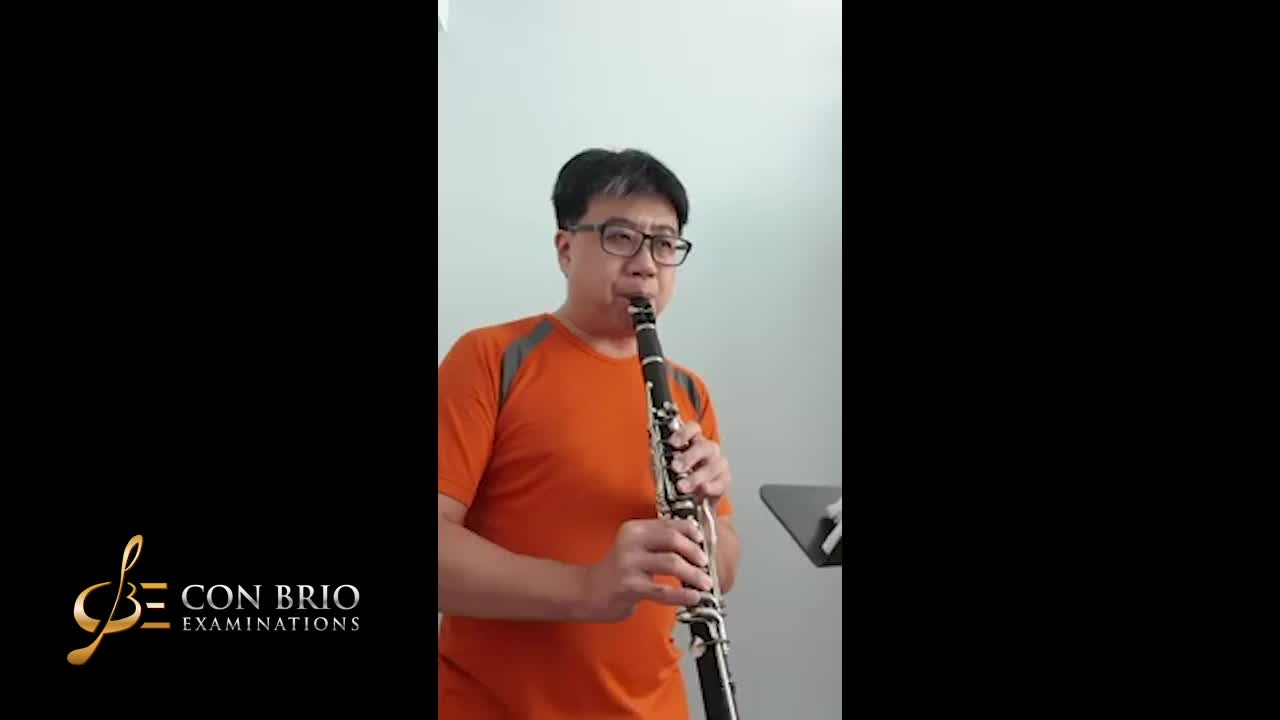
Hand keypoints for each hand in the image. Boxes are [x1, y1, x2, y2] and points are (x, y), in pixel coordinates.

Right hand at [579, 518, 712, 621]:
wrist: (589, 591)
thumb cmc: (618, 571)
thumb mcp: (635, 547)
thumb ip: (659, 541)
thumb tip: (694, 540)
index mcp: (635, 529)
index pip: (670, 524)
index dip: (691, 532)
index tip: (702, 541)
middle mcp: (631, 543)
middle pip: (674, 540)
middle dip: (695, 552)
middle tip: (705, 563)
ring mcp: (629, 564)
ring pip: (672, 563)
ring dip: (693, 574)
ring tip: (704, 583)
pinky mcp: (630, 587)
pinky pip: (663, 590)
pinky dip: (682, 594)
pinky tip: (693, 597)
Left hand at [668, 421, 731, 509]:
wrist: (696, 499)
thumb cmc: (682, 478)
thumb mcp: (668, 467)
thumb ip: (662, 459)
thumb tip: (650, 456)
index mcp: (693, 442)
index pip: (693, 429)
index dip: (684, 433)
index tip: (673, 443)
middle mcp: (708, 451)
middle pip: (704, 447)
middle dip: (689, 457)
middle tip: (676, 467)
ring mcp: (718, 465)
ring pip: (713, 465)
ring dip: (697, 476)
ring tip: (682, 486)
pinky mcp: (724, 481)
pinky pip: (722, 482)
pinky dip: (712, 486)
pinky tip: (703, 489)